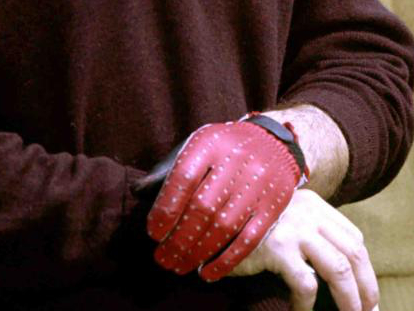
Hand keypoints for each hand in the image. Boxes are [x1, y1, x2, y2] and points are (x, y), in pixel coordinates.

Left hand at [146, 118, 305, 278]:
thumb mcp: (198, 145)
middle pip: (203, 207)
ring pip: (224, 226)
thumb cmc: (225, 148)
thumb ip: (170, 169)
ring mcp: (257, 184)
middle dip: (178, 238)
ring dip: (198, 252)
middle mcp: (236, 161)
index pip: (183, 178)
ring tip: (179, 266)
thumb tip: (138, 192)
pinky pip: (249, 238)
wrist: (275, 140)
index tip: (154, 233)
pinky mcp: (274, 205)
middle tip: (162, 257)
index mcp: (211, 143)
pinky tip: (207, 272)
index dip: (166, 209)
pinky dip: (226, 259)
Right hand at [229, 189, 377, 310]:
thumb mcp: (284, 221)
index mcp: (315, 205)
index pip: (353, 238)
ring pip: (339, 268)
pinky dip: (308, 305)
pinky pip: (306, 283)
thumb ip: (309, 234)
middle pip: (354, 252)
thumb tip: (338, 270)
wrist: (212, 216)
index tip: (366, 291)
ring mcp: (294, 229)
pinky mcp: (277, 249)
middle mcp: (309, 213)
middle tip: (370, 310)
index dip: (364, 268)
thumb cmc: (247, 227)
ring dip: (350, 299)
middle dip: (366, 286)